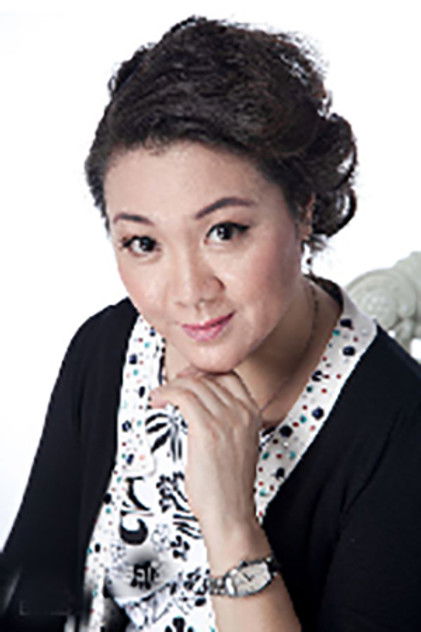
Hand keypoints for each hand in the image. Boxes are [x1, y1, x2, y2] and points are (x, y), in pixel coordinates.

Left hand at [149, 369, 261, 539]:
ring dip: (171, 386)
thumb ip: (229, 421)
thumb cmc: (230, 487)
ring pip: (193, 384)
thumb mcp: (239, 444)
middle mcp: (241, 412)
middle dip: (184, 378)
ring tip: (161, 397)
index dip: (204, 372)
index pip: (228, 374)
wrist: (231, 514)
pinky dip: (166, 393)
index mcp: (252, 414)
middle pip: (208, 376)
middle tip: (170, 389)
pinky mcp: (206, 430)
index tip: (188, 379)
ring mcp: (226, 419)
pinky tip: (159, 401)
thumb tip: (204, 406)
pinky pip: (182, 396)